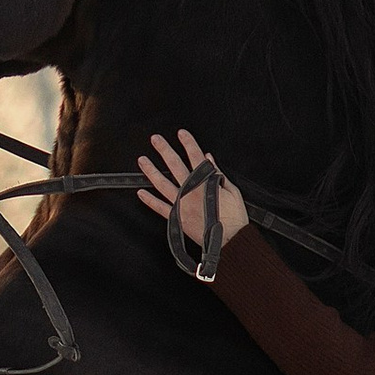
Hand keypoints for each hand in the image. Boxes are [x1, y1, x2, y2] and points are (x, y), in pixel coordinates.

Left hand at [136, 128, 248, 249]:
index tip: (181, 133)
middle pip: (175, 165)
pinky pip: (160, 208)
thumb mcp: (232, 191)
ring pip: (162, 184)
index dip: (188, 143)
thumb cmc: (234, 219)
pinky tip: (141, 192)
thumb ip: (218, 174)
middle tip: (155, 139)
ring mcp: (181, 204)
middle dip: (164, 150)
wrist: (230, 241)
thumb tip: (209, 159)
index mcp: (205, 183)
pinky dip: (149, 200)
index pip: (195, 157)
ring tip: (142, 160)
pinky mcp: (177, 218)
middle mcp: (190, 191)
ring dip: (151, 170)